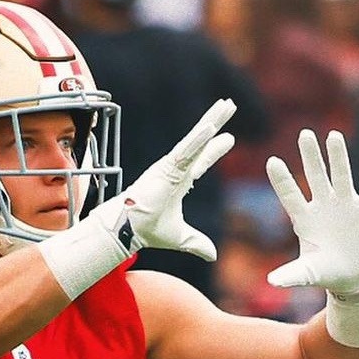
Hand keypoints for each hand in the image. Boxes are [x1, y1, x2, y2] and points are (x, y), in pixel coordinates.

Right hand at [92, 99, 236, 260]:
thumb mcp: (181, 237)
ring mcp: (171, 165)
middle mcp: (176, 168)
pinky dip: (199, 138)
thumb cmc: (147, 229)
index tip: (230, 138)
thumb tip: (213, 255)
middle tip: (230, 105)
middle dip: (216, 122)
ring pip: (196, 138)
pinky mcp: (166, 166)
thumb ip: (197, 243)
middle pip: (201, 141)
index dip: (215, 149)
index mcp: (180, 181)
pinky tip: (212, 127)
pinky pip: (186, 149)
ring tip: (226, 104)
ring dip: (212, 121)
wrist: (129, 229)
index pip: (202, 161)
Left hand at [267, 130, 358, 297]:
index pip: (290, 195)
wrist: (357, 279)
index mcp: (305, 219)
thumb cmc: (328, 274)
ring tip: (334, 136)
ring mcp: (346, 205)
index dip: (282, 180)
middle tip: (304, 134)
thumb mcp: (308, 274)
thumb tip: (271, 282)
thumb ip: (292, 274)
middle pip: (316, 176)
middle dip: (311, 156)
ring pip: (342, 175)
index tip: (271, 161)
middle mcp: (324, 206)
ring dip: (338, 157)